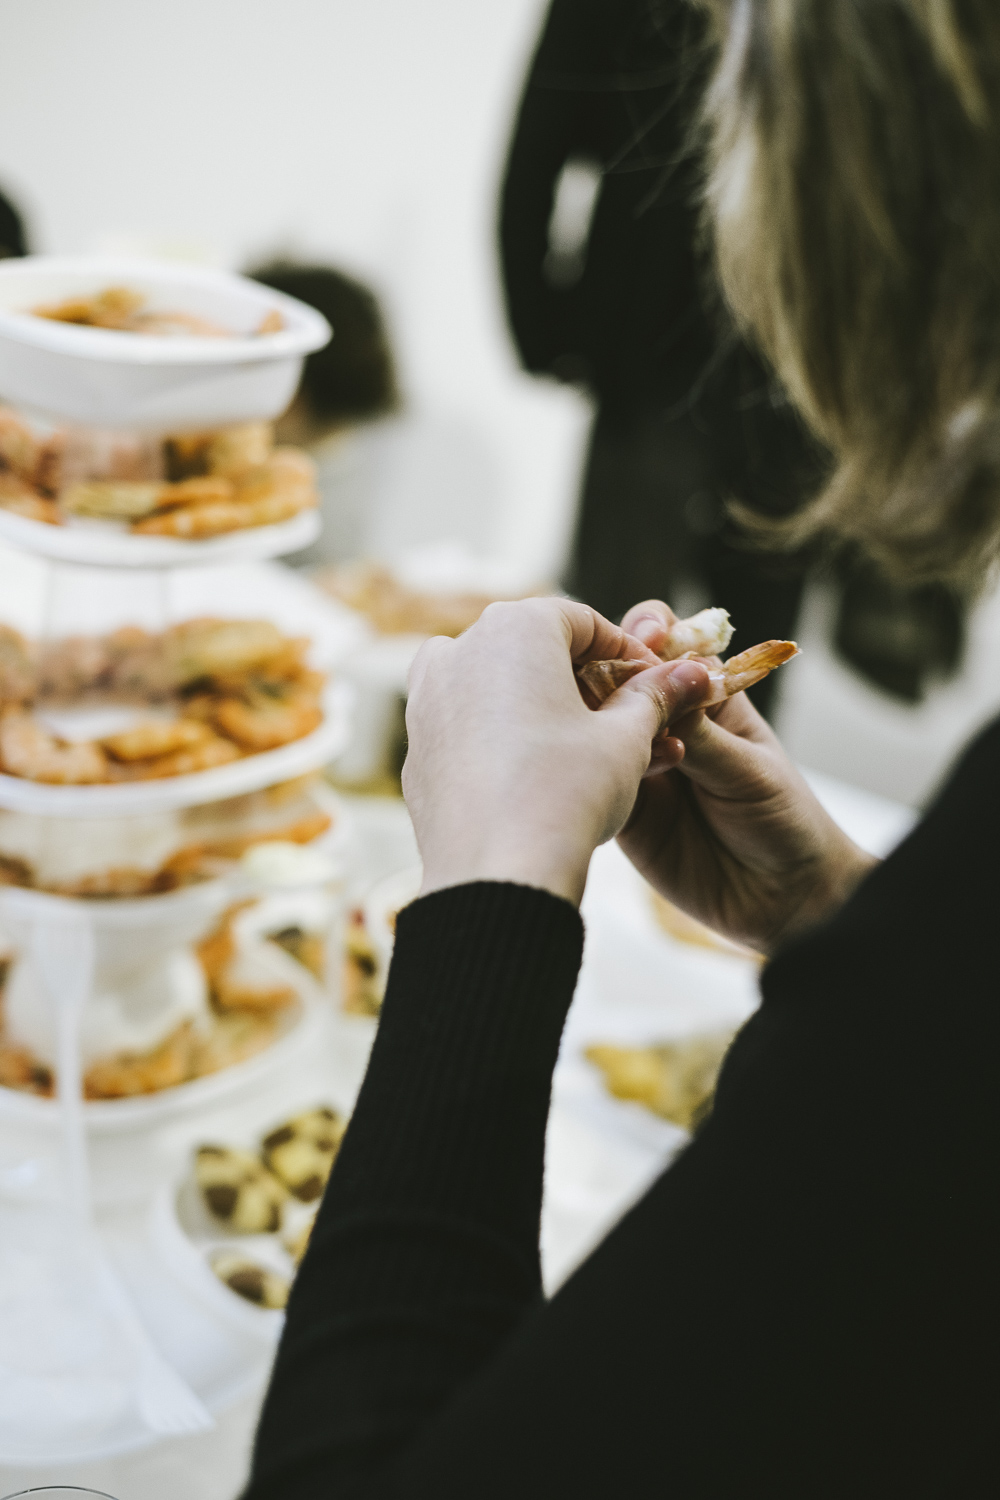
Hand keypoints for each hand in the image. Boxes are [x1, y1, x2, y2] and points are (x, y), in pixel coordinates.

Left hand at [402, 598, 707, 905]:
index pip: (582, 621)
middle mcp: (459, 650)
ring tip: (587, 748)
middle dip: (585, 681)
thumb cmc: (565, 794)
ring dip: (543, 706)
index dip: (626, 652)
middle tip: (627, 719)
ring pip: (498, 686)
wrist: (495, 874)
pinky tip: (538, 775)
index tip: (654, 685)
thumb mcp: (626, 740)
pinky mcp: (417, 748)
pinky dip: (504, 736)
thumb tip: (686, 675)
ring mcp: (429, 699)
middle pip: (535, 650)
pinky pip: (469, 726)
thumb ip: (653, 697)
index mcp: (513, 629)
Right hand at [618, 599, 875, 952]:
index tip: (645, 637)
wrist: (782, 899)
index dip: (649, 632)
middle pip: (618, 675)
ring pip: (595, 724)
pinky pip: (590, 777)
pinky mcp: (617, 806)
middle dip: (606, 668)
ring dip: (591, 718)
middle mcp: (663, 722)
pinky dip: (585, 769)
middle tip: (607, 679)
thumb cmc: (784, 820)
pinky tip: (589, 772)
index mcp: (705, 697)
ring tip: (603, 729)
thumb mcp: (749, 770)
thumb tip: (661, 687)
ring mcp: (636, 763)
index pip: (668, 645)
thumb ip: (703, 734)